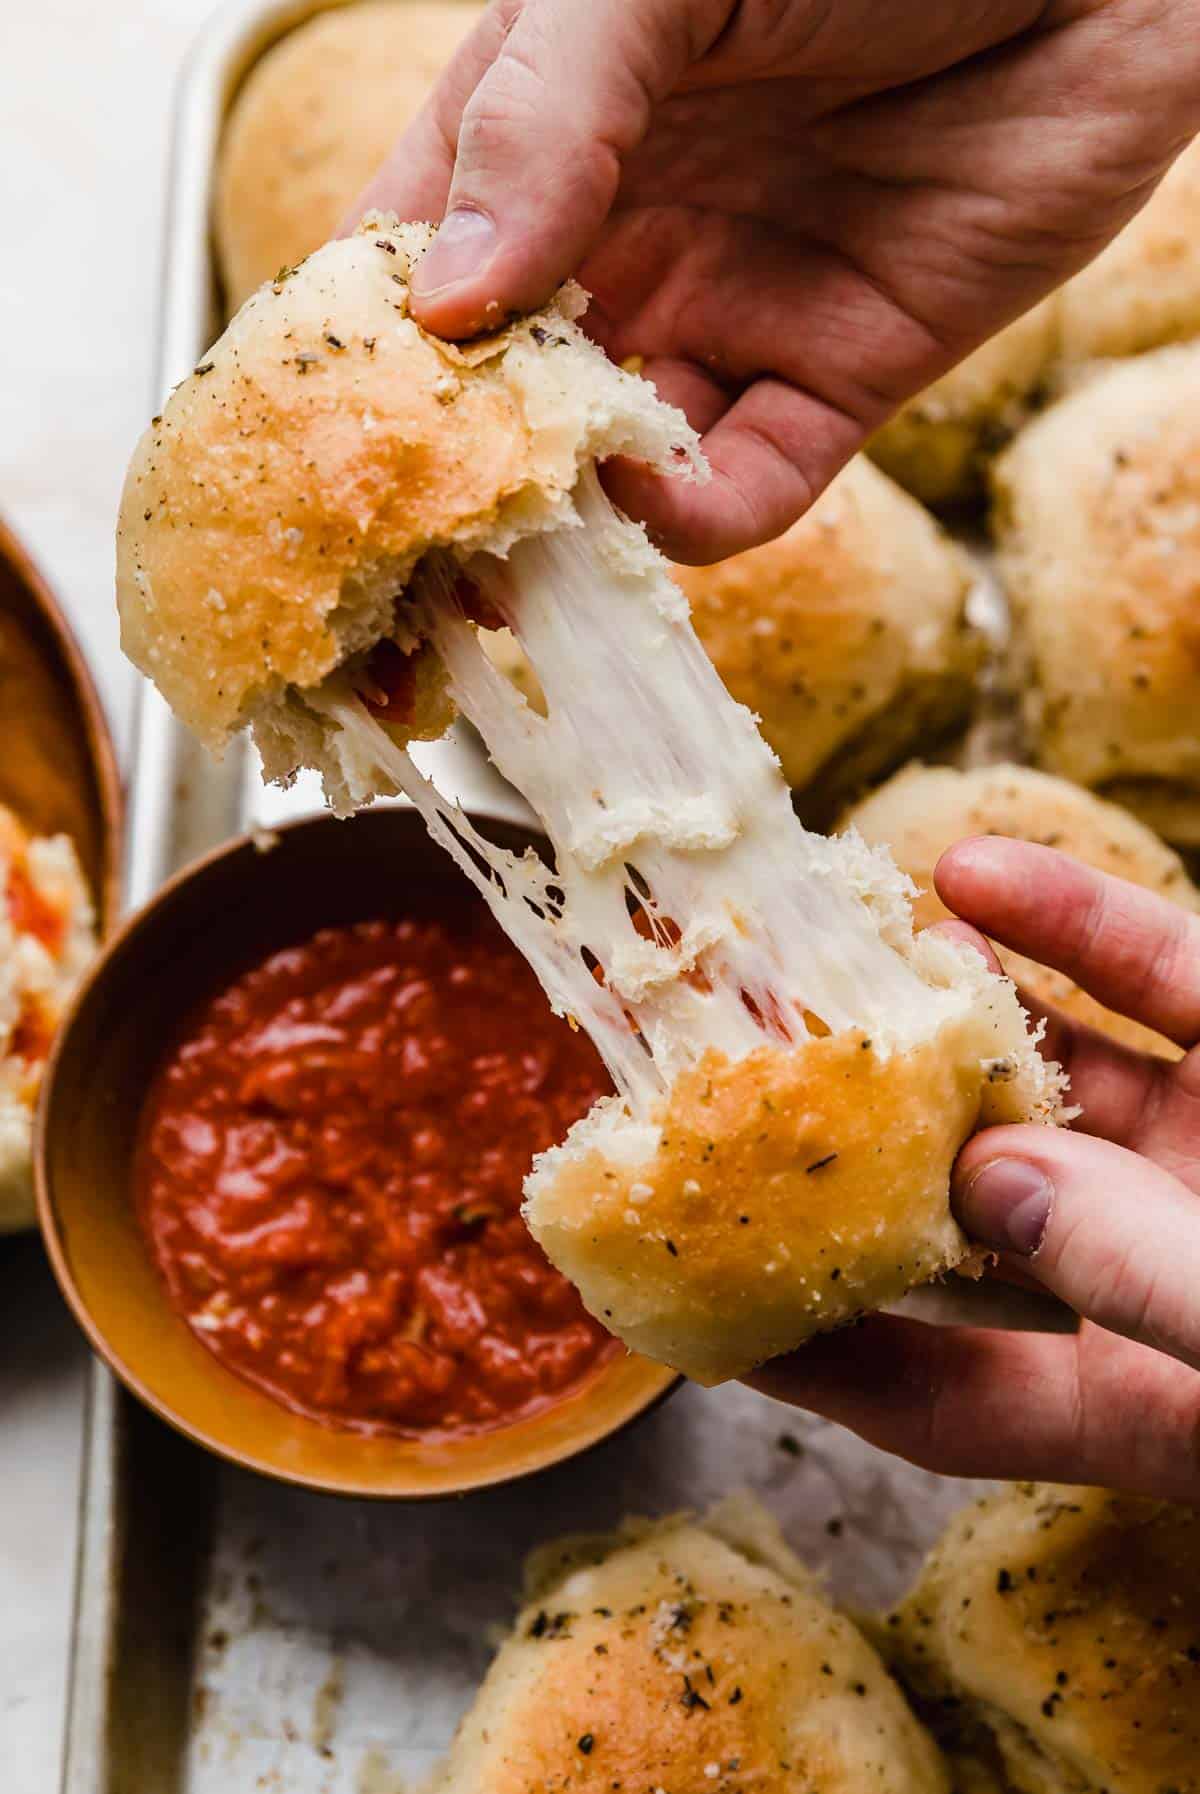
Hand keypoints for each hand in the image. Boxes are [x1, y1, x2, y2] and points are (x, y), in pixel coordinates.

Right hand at [354, 0, 1199, 561]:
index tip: (316, 452)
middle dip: (450, 486)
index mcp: (544, 135)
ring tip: (518, 563)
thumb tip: (445, 300)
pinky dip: (695, 517)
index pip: (411, 271)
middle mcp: (624, 238)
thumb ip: (544, 117)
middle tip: (400, 565)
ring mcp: (725, 314)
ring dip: (562, 524)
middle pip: (500, 396)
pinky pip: (747, 486)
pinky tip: (655, 500)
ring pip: (609, 465)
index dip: (360, 365)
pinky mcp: (835, 382)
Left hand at [750, 836, 1199, 1502]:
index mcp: (1140, 1397)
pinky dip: (1070, 921)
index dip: (816, 1355)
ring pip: (1049, 1073)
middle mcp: (1152, 1266)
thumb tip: (987, 1183)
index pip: (939, 1394)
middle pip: (966, 1209)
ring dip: (939, 1010)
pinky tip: (971, 875)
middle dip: (855, 1140)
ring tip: (828, 956)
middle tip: (726, 1073)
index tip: (689, 1304)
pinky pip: (1158, 974)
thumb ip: (1136, 1279)